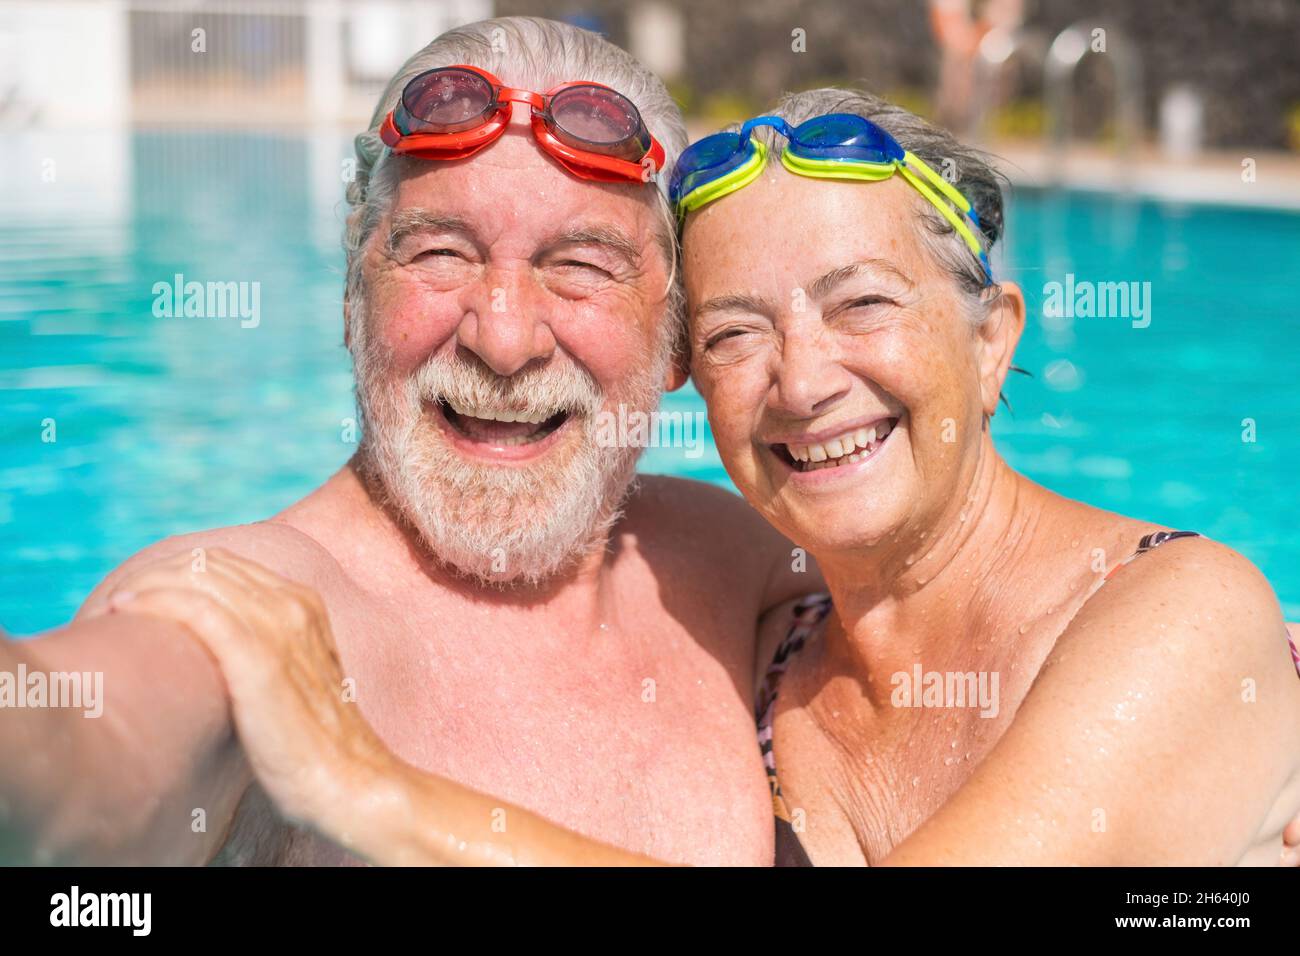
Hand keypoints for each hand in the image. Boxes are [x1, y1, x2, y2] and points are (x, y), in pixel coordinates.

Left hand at [101, 549, 389, 828]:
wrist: (345, 780)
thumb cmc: (312, 745)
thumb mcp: (294, 679)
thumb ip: (264, 651)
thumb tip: (208, 654)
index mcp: (305, 605)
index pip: (228, 565)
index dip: (179, 573)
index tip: (142, 595)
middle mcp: (294, 605)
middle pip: (210, 564)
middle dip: (158, 573)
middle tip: (120, 600)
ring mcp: (279, 628)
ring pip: (199, 578)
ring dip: (148, 584)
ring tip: (114, 605)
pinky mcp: (259, 658)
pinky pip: (198, 609)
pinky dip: (157, 601)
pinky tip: (127, 610)